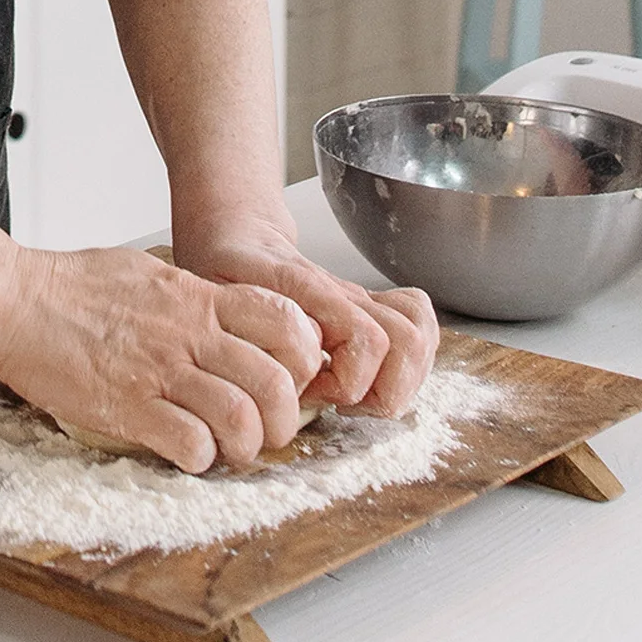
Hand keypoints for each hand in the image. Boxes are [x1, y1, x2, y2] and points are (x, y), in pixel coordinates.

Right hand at [0, 246, 325, 473]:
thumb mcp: (147, 272)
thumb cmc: (68, 284)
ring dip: (245, 445)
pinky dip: (200, 459)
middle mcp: (191, 334)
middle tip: (268, 431)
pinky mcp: (129, 406)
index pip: (287, 323)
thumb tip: (214, 311)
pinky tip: (187, 453)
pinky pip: (190, 443)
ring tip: (229, 450)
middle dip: (284, 419)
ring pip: (242, 417)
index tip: (289, 378)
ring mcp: (161, 371)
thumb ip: (190, 296)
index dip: (302, 358)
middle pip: (277, 381)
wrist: (11, 297)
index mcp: (199, 299)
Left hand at [172, 210, 438, 417]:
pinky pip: (417, 325)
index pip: (369, 341)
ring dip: (401, 380)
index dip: (348, 383)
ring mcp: (362, 301)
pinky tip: (368, 379)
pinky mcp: (370, 308)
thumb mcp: (220, 300)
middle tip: (342, 403)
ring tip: (357, 396)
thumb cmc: (224, 274)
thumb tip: (299, 375)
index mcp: (310, 294)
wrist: (236, 238)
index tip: (313, 394)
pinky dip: (408, 362)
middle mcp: (346, 296)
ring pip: (420, 335)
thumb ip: (253, 333)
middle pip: (408, 342)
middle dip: (385, 391)